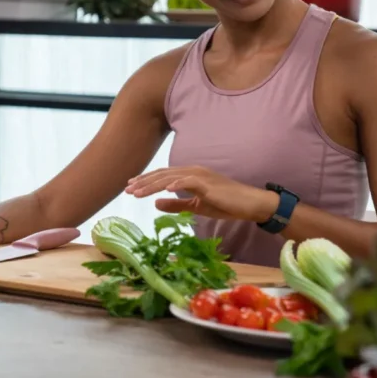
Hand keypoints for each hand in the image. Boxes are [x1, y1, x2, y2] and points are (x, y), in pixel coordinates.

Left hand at [124, 166, 276, 221]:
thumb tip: (156, 203)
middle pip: (162, 174)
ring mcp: (200, 176)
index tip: (130, 187)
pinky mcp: (208, 183)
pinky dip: (176, 184)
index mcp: (189, 175)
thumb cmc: (225, 204)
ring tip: (138, 192)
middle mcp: (192, 171)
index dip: (146, 181)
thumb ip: (176, 204)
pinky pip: (189, 181)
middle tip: (127, 190)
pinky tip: (164, 189)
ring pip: (171, 177)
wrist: (249, 204)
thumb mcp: (196, 206)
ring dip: (153, 184)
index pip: (162, 176)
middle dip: (143, 182)